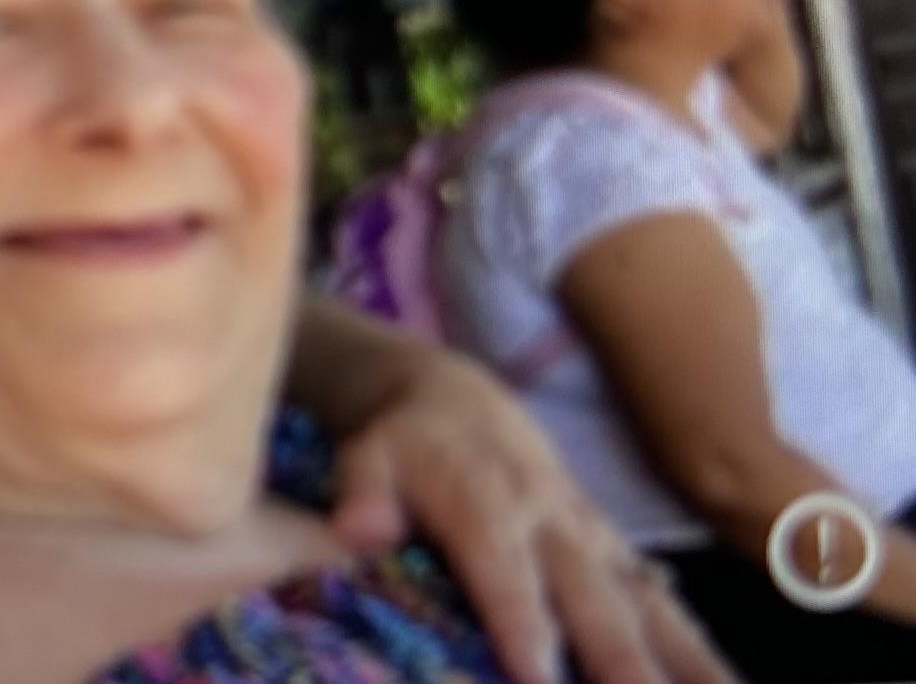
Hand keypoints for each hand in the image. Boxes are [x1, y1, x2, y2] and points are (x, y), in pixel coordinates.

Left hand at [328, 354, 736, 683]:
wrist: (459, 402)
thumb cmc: (404, 446)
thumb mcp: (367, 453)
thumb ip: (361, 491)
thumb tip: (356, 530)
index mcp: (485, 506)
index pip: (504, 570)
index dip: (522, 621)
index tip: (537, 674)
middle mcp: (551, 524)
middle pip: (592, 600)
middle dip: (622, 665)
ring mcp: (593, 540)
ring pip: (647, 608)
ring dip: (688, 665)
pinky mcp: (617, 553)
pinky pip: (666, 605)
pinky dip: (702, 652)